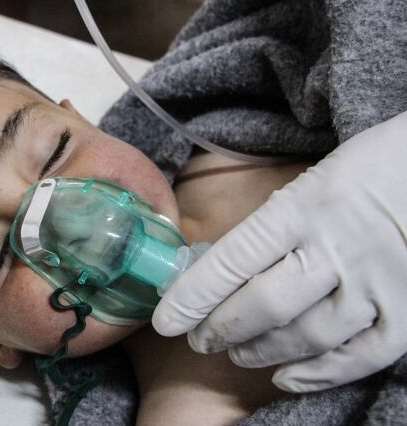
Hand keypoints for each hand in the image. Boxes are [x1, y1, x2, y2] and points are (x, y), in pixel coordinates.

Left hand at [152, 111, 406, 391]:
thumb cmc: (375, 168)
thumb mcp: (316, 179)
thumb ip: (274, 222)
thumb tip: (219, 264)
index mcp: (304, 206)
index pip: (233, 259)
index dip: (193, 295)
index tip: (166, 318)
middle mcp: (337, 247)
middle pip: (263, 305)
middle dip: (220, 328)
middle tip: (198, 338)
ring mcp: (377, 282)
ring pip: (305, 335)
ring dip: (260, 351)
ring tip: (238, 353)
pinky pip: (359, 356)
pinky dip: (317, 374)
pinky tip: (286, 376)